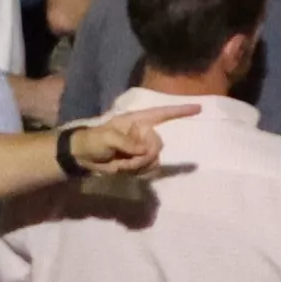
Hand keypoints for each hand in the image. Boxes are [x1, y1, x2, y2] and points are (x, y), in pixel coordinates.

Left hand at [55, 110, 170, 182]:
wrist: (82, 157)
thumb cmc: (93, 140)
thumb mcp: (107, 138)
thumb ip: (128, 143)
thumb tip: (146, 151)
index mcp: (137, 121)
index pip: (162, 114)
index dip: (180, 111)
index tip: (199, 109)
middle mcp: (143, 134)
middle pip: (158, 145)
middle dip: (142, 156)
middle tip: (122, 159)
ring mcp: (142, 149)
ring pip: (154, 160)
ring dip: (136, 166)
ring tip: (118, 164)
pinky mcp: (139, 163)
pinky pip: (148, 170)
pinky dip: (135, 172)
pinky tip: (121, 169)